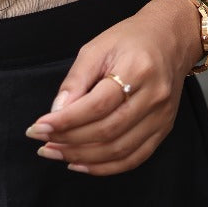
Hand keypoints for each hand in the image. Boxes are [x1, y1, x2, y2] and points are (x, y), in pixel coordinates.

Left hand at [24, 0, 198, 175]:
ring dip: (83, 157)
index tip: (38, 126)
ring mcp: (161, 117)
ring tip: (55, 153)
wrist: (168, 39)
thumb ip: (76, 80)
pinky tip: (81, 164)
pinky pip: (133, 158)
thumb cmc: (129, 39)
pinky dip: (105, 167)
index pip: (97, 105)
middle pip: (108, 131)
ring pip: (119, 150)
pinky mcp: (163, 130)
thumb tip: (55, 112)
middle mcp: (153, 96)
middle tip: (42, 142)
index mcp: (136, 69)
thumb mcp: (96, 47)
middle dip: (70, 141)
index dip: (66, 120)